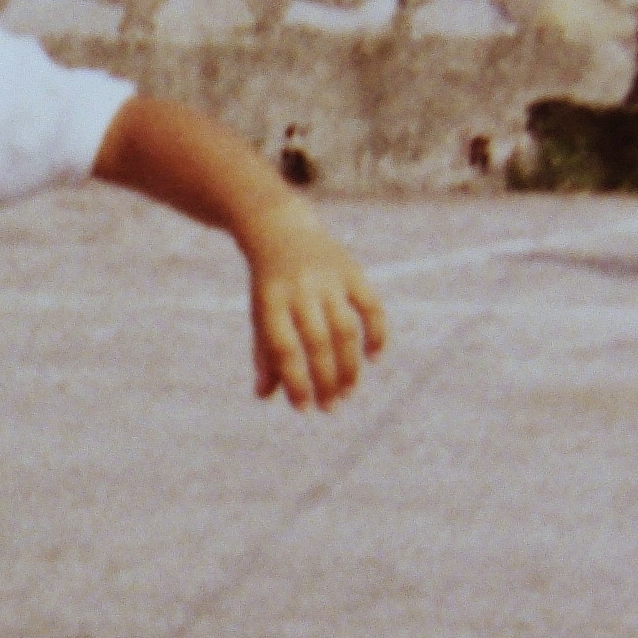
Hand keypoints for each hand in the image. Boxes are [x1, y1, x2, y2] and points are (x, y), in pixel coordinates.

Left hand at [246, 212, 386, 413]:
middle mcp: (300, 289)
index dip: (295, 381)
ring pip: (345, 330)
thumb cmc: (270, 284)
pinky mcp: (352, 271)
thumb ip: (264, 353)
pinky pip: (371, 306)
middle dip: (326, 380)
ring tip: (348, 392)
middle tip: (331, 408)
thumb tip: (264, 396)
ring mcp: (328, 279)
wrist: (281, 229)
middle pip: (317, 343)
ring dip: (349, 366)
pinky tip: (374, 358)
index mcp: (271, 301)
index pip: (285, 349)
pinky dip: (376, 333)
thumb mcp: (260, 313)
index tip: (304, 408)